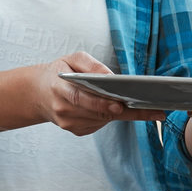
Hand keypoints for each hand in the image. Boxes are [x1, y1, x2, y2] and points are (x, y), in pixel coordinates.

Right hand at [33, 53, 167, 137]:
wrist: (39, 93)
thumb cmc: (59, 73)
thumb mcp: (72, 59)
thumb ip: (91, 66)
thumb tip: (111, 78)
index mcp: (59, 90)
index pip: (82, 99)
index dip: (102, 104)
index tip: (121, 106)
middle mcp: (63, 111)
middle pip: (98, 113)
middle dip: (124, 109)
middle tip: (152, 108)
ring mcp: (69, 124)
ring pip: (102, 120)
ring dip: (118, 112)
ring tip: (136, 103)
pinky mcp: (76, 131)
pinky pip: (99, 125)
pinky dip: (108, 116)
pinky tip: (111, 107)